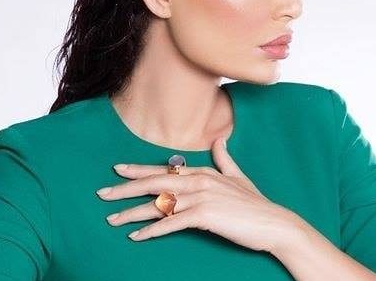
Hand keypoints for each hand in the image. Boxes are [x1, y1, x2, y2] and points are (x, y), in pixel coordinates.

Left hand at [96, 135, 299, 252]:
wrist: (273, 223)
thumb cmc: (255, 204)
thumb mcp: (238, 176)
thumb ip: (224, 159)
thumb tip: (220, 140)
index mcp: (203, 172)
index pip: (164, 169)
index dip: (139, 169)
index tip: (118, 170)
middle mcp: (198, 181)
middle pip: (153, 183)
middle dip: (125, 189)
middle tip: (102, 194)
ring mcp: (200, 198)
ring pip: (157, 204)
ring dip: (131, 213)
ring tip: (111, 219)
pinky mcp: (204, 216)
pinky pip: (170, 224)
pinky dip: (151, 230)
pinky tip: (136, 236)